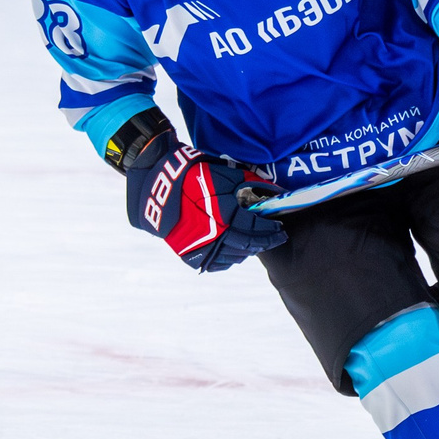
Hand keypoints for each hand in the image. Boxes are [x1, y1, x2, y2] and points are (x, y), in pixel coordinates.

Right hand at [124, 138, 287, 271]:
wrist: (158, 187)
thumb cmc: (194, 176)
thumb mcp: (225, 174)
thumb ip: (253, 185)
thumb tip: (276, 194)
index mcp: (224, 215)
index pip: (257, 229)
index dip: (272, 230)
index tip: (281, 228)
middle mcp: (214, 235)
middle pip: (249, 245)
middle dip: (265, 242)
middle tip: (275, 238)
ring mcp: (201, 247)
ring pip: (234, 257)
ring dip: (248, 250)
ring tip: (256, 242)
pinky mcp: (190, 254)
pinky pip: (216, 263)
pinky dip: (229, 258)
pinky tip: (235, 249)